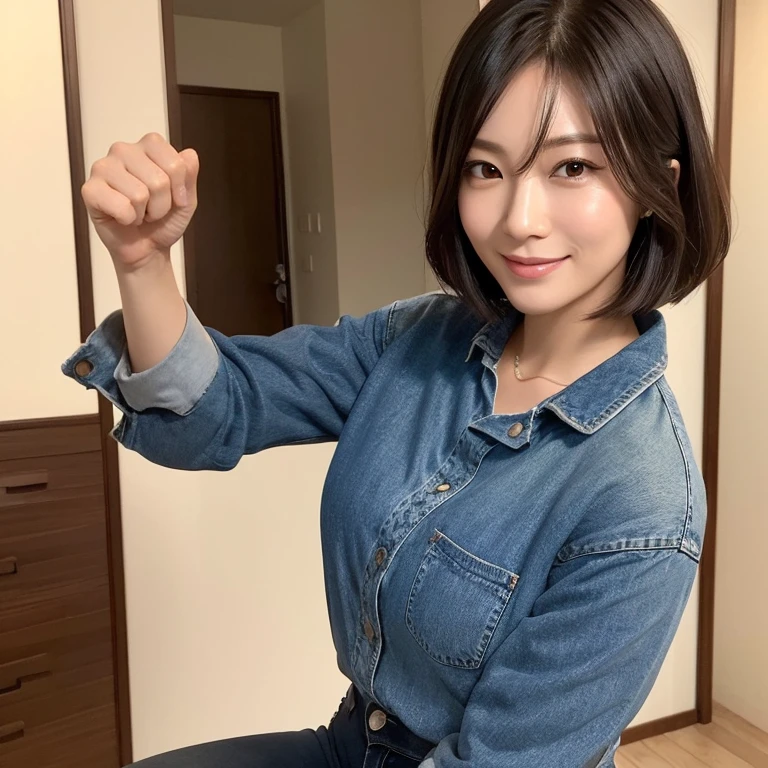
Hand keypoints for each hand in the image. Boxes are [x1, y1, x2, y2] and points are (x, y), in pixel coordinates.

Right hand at [81, 132, 199, 269]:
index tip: (174, 198)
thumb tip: (189, 155)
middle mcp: (123, 151)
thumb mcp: (187, 199)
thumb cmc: (163, 221)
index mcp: (148, 147)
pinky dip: (128, 219)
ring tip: (138, 212)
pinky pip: (121, 206)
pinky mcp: (90, 189)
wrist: (147, 249)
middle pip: (159, 180)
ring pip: (140, 194)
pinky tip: (123, 216)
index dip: (180, 189)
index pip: (175, 162)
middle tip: (152, 208)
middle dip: (162, 204)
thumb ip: (189, 175)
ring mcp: (103, 168)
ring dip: (145, 213)